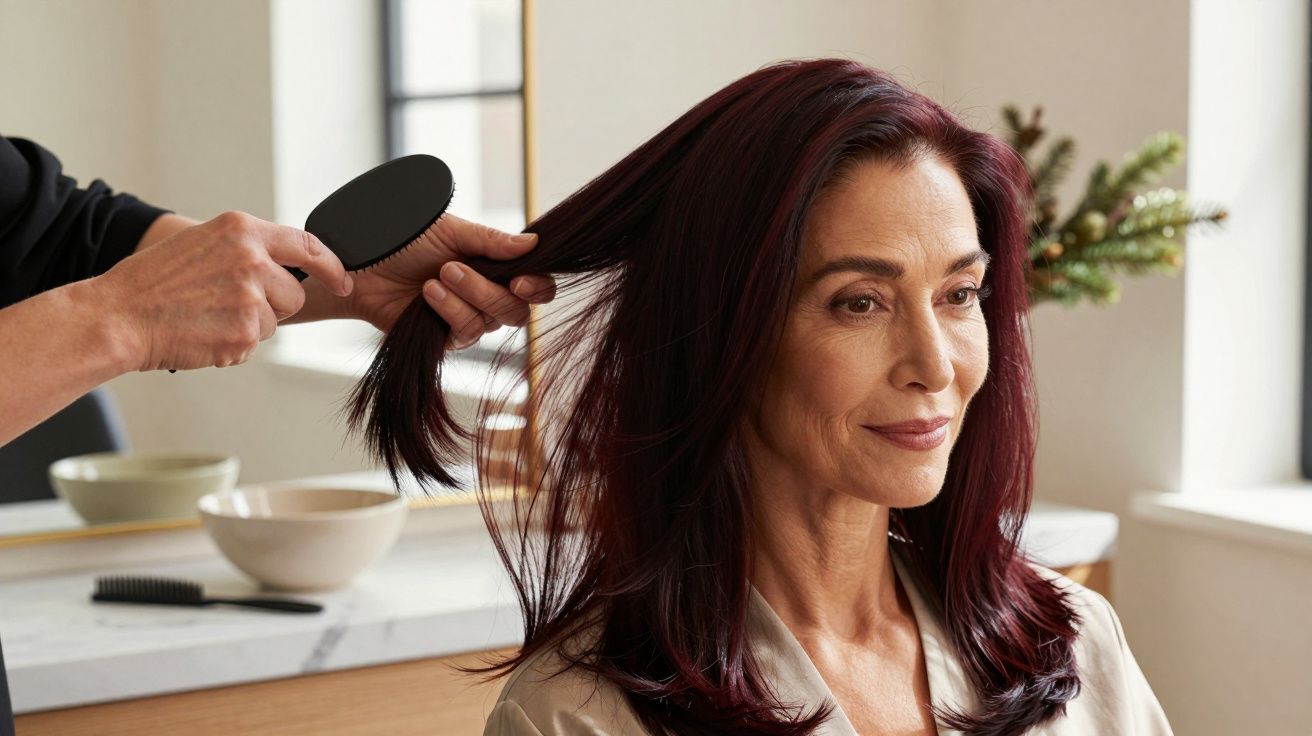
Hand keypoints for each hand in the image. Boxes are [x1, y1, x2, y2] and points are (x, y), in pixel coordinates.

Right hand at [97, 211, 352, 370]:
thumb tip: (289, 265)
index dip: (332, 266)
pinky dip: (231, 346)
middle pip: (295, 294)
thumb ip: (248, 249)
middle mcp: (252, 260)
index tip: (344, 280)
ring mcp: (250, 298)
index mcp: (242, 231)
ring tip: (207, 316)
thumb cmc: (155, 282)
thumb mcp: (204, 244)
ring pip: (275, 322)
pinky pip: (253, 345)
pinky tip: (202, 333)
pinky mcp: (244, 334)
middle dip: (272, 305)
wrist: (118, 316)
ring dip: (249, 326)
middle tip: (225, 304)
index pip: (307, 244)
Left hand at [341, 213, 556, 347]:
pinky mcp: (449, 339)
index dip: (538, 287)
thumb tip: (533, 243)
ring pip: (491, 323)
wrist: (366, 264)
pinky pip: (466, 333)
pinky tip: (428, 293)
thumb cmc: (407, 242)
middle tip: (453, 267)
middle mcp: (490, 297)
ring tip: (436, 276)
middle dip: (488, 290)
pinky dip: (449, 310)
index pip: (538, 286)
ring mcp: (470, 319)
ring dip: (465, 297)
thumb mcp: (452, 232)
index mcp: (498, 269)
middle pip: (517, 310)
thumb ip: (492, 241)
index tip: (520, 280)